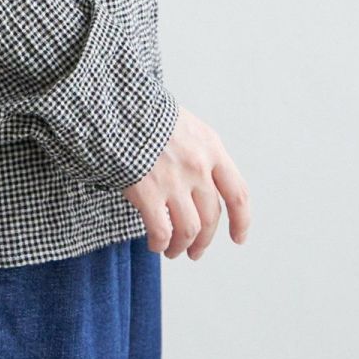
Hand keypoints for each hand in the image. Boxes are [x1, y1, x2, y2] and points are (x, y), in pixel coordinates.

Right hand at [122, 106, 250, 258]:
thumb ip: (200, 152)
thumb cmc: (147, 114)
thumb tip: (205, 185)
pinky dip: (160, 243)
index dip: (241, 221)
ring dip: (182, 247)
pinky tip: (155, 244)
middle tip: (195, 251)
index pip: (238, 194)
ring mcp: (174, 181)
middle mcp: (197, 167)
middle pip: (211, 218)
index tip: (238, 238)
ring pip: (190, 230)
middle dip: (204, 241)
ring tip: (173, 251)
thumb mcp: (186, 124)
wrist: (117, 106)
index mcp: (211, 148)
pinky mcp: (148, 192)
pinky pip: (162, 231)